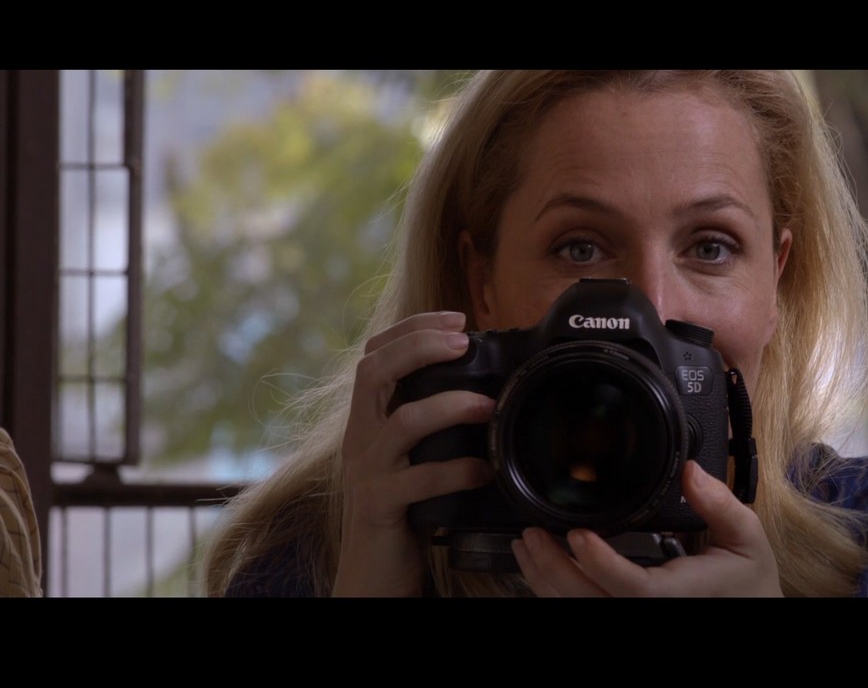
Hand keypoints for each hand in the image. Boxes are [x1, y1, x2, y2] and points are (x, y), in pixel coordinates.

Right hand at [333, 311, 494, 596]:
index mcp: (367, 420)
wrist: (373, 571)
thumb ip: (428, 423)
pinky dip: (456, 471)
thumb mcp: (410, 456)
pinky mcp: (381, 506)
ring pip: (402, 422)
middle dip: (420, 346)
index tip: (455, 318)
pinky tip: (483, 472)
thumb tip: (480, 387)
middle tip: (463, 342)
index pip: (374, 354)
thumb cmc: (402, 509)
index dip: (412, 328)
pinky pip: (418, 480)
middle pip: (374, 371)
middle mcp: (360, 438)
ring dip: (449, 406)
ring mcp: (367, 471)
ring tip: (486, 406)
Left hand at [510, 460, 782, 596]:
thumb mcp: (746, 539)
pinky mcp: (625, 616)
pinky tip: (544, 569)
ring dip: (544, 579)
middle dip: (552, 567)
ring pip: (574, 609)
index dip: (599, 562)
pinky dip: (556, 591)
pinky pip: (581, 609)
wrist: (749, 614)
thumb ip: (720, 504)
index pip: (629, 586)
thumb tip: (691, 470)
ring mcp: (632, 618)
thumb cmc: (747, 585)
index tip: (576, 533)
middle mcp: (645, 614)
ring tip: (528, 545)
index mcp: (672, 596)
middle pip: (586, 600)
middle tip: (532, 532)